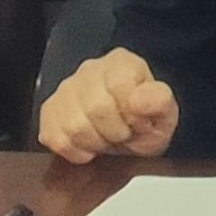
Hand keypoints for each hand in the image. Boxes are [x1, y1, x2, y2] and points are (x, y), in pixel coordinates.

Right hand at [35, 49, 179, 163]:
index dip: (132, 115)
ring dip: (96, 143)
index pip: (120, 86)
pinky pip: (56, 139)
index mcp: (121, 63)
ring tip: (106, 137)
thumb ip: (159, 102)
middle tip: (123, 134)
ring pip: (74, 127)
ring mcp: (65, 90)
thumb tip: (139, 100)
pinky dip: (76, 151)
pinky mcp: (49, 112)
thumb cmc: (145, 121)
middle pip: (95, 108)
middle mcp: (89, 70)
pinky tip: (89, 144)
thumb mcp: (165, 114)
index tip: (139, 123)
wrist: (129, 134)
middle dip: (115, 132)